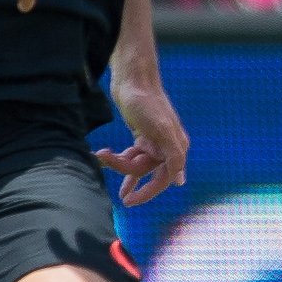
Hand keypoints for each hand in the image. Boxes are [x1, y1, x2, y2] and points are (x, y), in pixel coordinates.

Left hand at [102, 72, 190, 205]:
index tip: (129, 202)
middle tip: (105, 158)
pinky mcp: (141, 137)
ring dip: (118, 163)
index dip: (147, 192)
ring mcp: (154, 142)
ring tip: (102, 155)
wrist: (132, 78)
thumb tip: (179, 181)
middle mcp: (167, 147)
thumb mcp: (160, 128)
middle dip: (124, 168)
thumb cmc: (146, 101)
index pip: (163, 179)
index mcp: (176, 147)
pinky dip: (118, 158)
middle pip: (145, 170)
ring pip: (136, 165)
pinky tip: (105, 156)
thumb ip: (173, 154)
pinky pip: (132, 157)